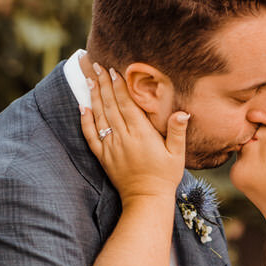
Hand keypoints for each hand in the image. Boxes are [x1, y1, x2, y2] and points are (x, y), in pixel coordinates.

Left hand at [79, 64, 188, 200]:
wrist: (146, 199)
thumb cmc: (165, 177)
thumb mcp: (177, 154)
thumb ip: (178, 131)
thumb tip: (183, 112)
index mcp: (141, 134)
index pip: (127, 104)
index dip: (119, 86)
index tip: (113, 71)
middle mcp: (123, 138)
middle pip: (111, 105)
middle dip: (103, 84)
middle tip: (97, 66)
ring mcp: (111, 147)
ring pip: (100, 116)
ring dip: (94, 96)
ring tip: (89, 79)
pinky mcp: (103, 157)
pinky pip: (91, 136)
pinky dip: (85, 121)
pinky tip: (82, 107)